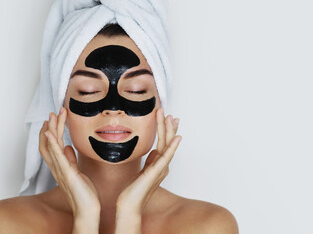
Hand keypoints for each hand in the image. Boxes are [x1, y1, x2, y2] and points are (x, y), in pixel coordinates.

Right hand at [39, 108, 99, 231]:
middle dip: (51, 126)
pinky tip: (50, 134)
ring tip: (52, 117)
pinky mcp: (67, 174)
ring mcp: (60, 170)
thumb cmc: (84, 191)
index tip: (54, 119)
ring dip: (51, 130)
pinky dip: (52, 144)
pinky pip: (56, 157)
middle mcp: (57, 167)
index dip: (50, 132)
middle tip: (54, 112)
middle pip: (48, 143)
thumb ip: (71, 160)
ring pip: (51, 146)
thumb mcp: (77, 172)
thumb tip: (68, 147)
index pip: (51, 145)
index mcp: (60, 166)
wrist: (88, 207)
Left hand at [114, 108, 180, 231]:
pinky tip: (177, 137)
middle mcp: (163, 165)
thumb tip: (153, 150)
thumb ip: (150, 160)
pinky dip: (173, 146)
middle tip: (170, 113)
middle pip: (168, 141)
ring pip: (167, 145)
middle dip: (169, 126)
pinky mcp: (157, 171)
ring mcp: (161, 168)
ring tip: (169, 117)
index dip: (167, 130)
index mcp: (159, 164)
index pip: (164, 143)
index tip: (167, 118)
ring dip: (169, 130)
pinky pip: (167, 156)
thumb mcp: (143, 170)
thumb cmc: (134, 189)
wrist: (130, 203)